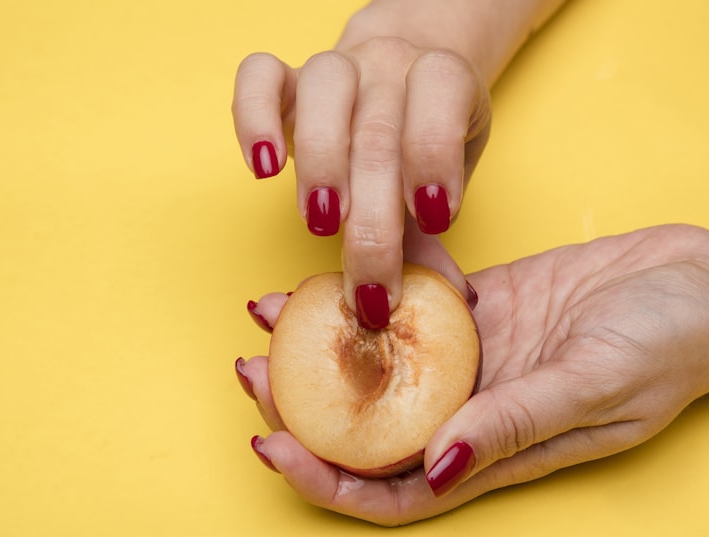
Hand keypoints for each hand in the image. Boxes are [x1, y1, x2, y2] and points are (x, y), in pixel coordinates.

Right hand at [232, 36, 491, 326]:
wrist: (400, 83)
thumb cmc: (419, 149)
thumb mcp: (441, 184)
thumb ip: (434, 238)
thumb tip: (454, 300)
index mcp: (443, 80)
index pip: (443, 93)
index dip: (436, 155)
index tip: (434, 220)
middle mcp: (390, 65)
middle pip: (378, 131)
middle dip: (373, 217)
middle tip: (369, 280)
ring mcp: (338, 67)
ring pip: (323, 88)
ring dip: (322, 163)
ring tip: (322, 223)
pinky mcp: (285, 80)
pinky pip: (258, 75)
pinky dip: (254, 118)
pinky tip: (264, 168)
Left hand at [237, 224, 708, 524]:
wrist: (708, 284)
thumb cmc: (669, 344)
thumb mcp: (596, 383)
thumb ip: (517, 424)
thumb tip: (439, 466)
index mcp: (498, 450)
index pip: (396, 489)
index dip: (328, 480)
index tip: (271, 444)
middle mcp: (476, 410)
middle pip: (370, 426)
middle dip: (303, 406)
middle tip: (250, 368)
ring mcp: (477, 357)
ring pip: (382, 362)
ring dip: (324, 341)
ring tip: (270, 310)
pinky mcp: (484, 306)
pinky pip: (416, 302)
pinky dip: (377, 288)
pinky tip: (342, 266)